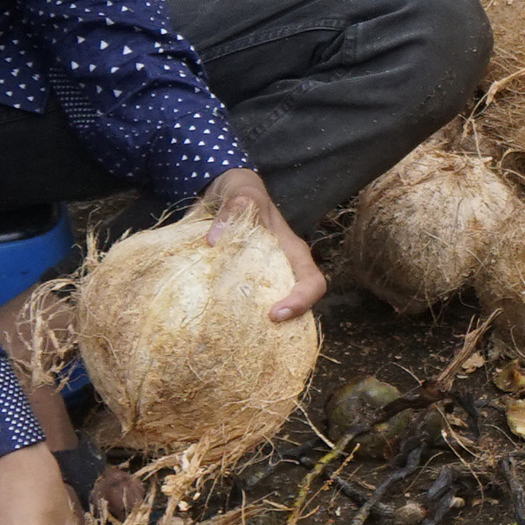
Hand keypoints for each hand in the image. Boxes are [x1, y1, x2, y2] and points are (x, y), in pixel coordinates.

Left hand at [203, 167, 324, 321]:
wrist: (221, 189)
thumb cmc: (241, 188)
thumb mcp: (243, 190)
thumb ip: (235, 208)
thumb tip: (216, 240)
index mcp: (291, 250)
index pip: (312, 282)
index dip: (301, 302)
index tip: (275, 314)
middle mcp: (281, 268)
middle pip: (292, 304)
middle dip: (278, 326)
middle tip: (249, 335)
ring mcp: (262, 276)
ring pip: (267, 307)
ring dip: (254, 324)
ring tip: (230, 335)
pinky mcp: (241, 280)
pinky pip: (242, 304)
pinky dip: (232, 315)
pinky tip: (212, 320)